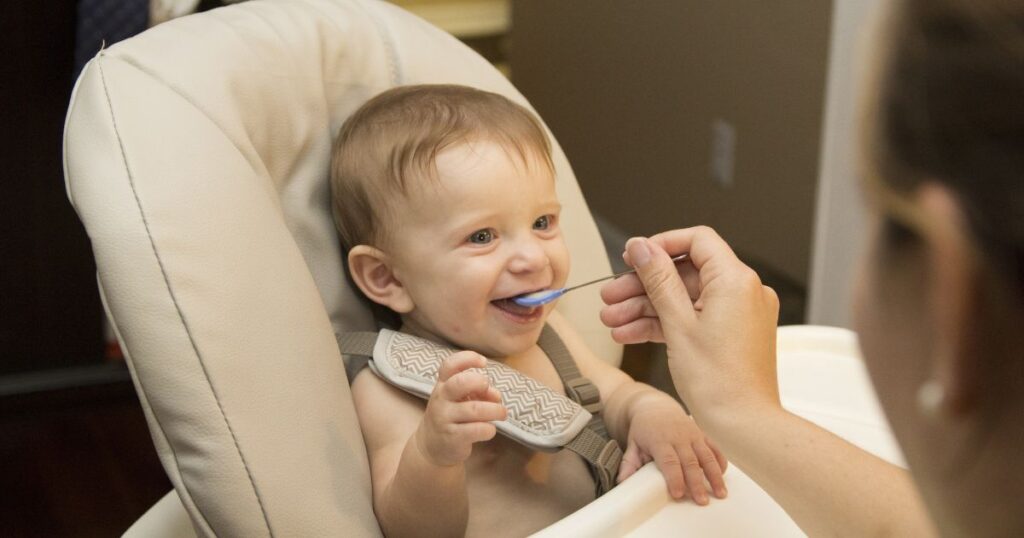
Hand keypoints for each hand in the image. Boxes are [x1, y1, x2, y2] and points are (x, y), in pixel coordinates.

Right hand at [415, 351, 506, 466]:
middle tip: (490, 391)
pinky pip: (477, 430)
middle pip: (460, 383)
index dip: (468, 359)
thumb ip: (479, 391)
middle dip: (480, 383)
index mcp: (443, 385)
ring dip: (495, 410)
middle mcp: (441, 399)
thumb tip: (496, 396)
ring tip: (501, 413)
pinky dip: (489, 429)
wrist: (431, 446)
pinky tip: (489, 430)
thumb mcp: (460, 399)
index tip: (483, 362)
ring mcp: (444, 418)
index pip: (449, 365)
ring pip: (475, 409)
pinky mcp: (452, 437)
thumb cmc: (452, 416)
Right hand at [599, 227, 780, 423]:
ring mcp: (739, 314)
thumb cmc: (719, 382)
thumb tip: (641, 247)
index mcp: (736, 281)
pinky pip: (694, 318)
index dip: (661, 245)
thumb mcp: (678, 324)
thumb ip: (658, 279)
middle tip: (611, 296)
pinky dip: (665, 324)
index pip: (697, 241)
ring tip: (613, 321)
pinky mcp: (732, 334)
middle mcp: (744, 292)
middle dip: (643, 285)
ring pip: (685, 299)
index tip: (632, 257)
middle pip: (685, 273)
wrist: (743, 425)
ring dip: (646, 308)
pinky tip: (631, 334)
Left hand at [618, 393, 727, 504]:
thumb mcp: (632, 444)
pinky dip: (720, 462)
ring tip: (720, 494)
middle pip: (690, 462)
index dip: (674, 478)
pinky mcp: (702, 434)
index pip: (669, 461)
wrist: (655, 406)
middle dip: (697, 482)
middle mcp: (679, 437)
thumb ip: (628, 464)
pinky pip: (714, 448)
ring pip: (707, 456)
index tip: (678, 494)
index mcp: (660, 440)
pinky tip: (723, 477)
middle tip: (702, 501)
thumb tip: (622, 484)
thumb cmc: (643, 429)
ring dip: (715, 476)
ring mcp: (693, 434)